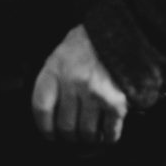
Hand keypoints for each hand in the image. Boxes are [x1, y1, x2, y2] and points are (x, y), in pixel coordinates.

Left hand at [31, 24, 128, 144]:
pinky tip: (108, 133)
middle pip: (65, 125)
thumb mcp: (65, 51)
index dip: (44, 127)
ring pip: (87, 132)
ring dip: (89, 138)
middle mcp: (73, 81)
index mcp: (56, 67)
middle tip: (74, 135)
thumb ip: (56, 76)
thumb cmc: (93, 40)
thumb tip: (51, 109)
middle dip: (69, 135)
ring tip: (92, 134)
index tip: (50, 133)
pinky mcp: (116, 101)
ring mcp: (95, 92)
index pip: (41, 108)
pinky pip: (110, 130)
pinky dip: (109, 136)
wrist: (125, 28)